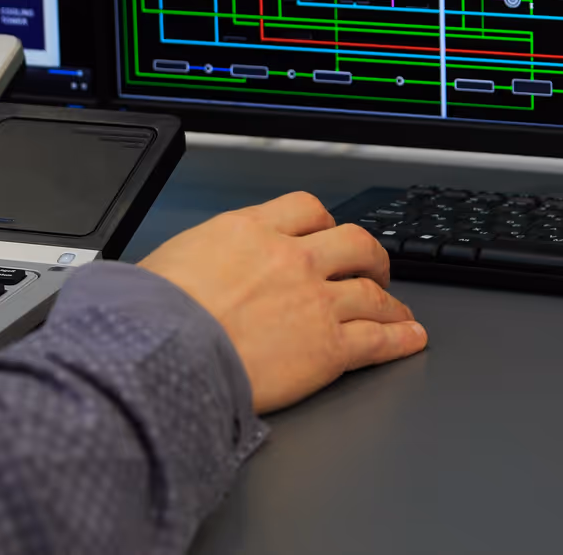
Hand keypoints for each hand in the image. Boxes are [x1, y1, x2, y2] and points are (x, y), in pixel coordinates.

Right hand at [139, 192, 427, 412]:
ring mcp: (315, 301)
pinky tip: (410, 338)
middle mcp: (291, 258)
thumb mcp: (168, 260)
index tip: (326, 233)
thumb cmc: (152, 316)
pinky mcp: (328, 348)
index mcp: (249, 230)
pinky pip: (377, 339)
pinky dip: (400, 338)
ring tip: (398, 309)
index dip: (323, 222)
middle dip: (367, 255)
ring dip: (390, 300)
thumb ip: (197, 257)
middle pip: (352, 241)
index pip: (305, 208)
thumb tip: (185, 268)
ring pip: (371, 291)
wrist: (161, 354)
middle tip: (371, 267)